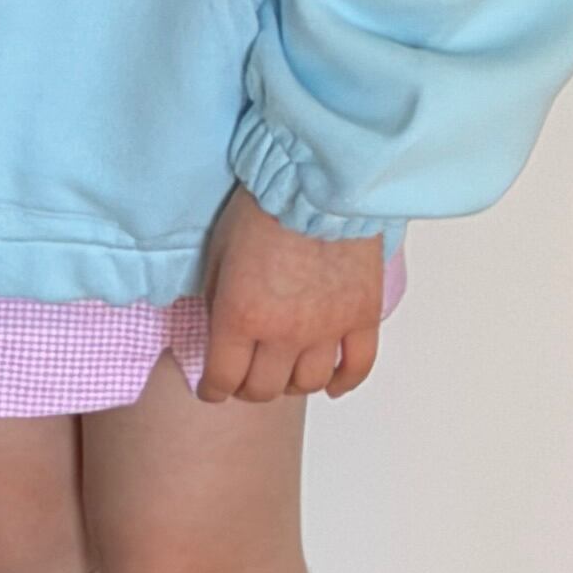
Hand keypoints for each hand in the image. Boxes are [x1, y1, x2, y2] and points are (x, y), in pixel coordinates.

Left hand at [198, 183, 384, 403]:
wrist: (315, 183)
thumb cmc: (262, 206)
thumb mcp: (217, 251)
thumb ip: (217, 297)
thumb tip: (217, 326)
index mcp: (241, 316)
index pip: (223, 378)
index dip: (212, 389)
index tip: (210, 389)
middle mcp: (284, 334)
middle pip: (264, 389)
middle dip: (247, 388)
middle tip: (243, 378)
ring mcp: (327, 330)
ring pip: (308, 383)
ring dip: (290, 383)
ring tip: (282, 373)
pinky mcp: (361, 318)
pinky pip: (356, 367)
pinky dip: (343, 382)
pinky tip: (331, 385)